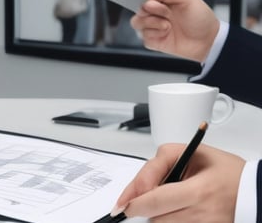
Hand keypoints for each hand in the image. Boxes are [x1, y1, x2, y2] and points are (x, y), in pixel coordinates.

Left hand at [114, 144, 243, 221]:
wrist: (254, 191)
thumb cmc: (224, 170)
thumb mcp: (189, 153)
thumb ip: (157, 165)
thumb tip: (136, 188)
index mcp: (198, 190)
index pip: (154, 201)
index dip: (132, 203)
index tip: (120, 206)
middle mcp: (202, 213)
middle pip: (155, 217)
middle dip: (143, 208)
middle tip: (140, 201)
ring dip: (158, 214)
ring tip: (172, 200)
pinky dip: (171, 220)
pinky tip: (178, 210)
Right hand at [130, 0, 218, 61]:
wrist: (209, 40)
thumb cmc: (201, 19)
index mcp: (163, 1)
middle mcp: (156, 13)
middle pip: (137, 9)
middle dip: (150, 10)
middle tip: (165, 11)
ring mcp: (154, 27)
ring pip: (137, 23)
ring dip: (153, 23)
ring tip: (168, 25)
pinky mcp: (154, 41)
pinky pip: (144, 37)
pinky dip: (155, 35)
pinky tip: (167, 34)